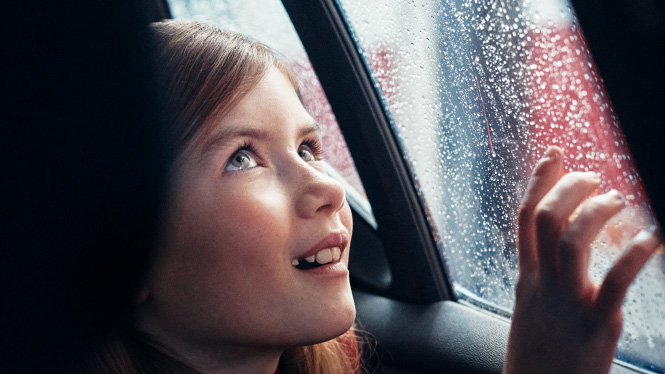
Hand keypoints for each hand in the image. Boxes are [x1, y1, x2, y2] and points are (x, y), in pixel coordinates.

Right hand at [503, 146, 661, 373]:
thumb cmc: (537, 362)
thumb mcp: (530, 315)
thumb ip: (541, 284)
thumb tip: (552, 261)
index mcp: (527, 282)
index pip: (525, 220)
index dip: (538, 182)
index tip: (554, 155)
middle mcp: (542, 285)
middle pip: (546, 219)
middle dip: (569, 187)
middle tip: (592, 178)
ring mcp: (567, 302)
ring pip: (572, 240)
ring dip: (596, 212)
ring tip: (616, 201)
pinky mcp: (596, 324)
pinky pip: (615, 280)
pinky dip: (635, 254)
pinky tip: (654, 239)